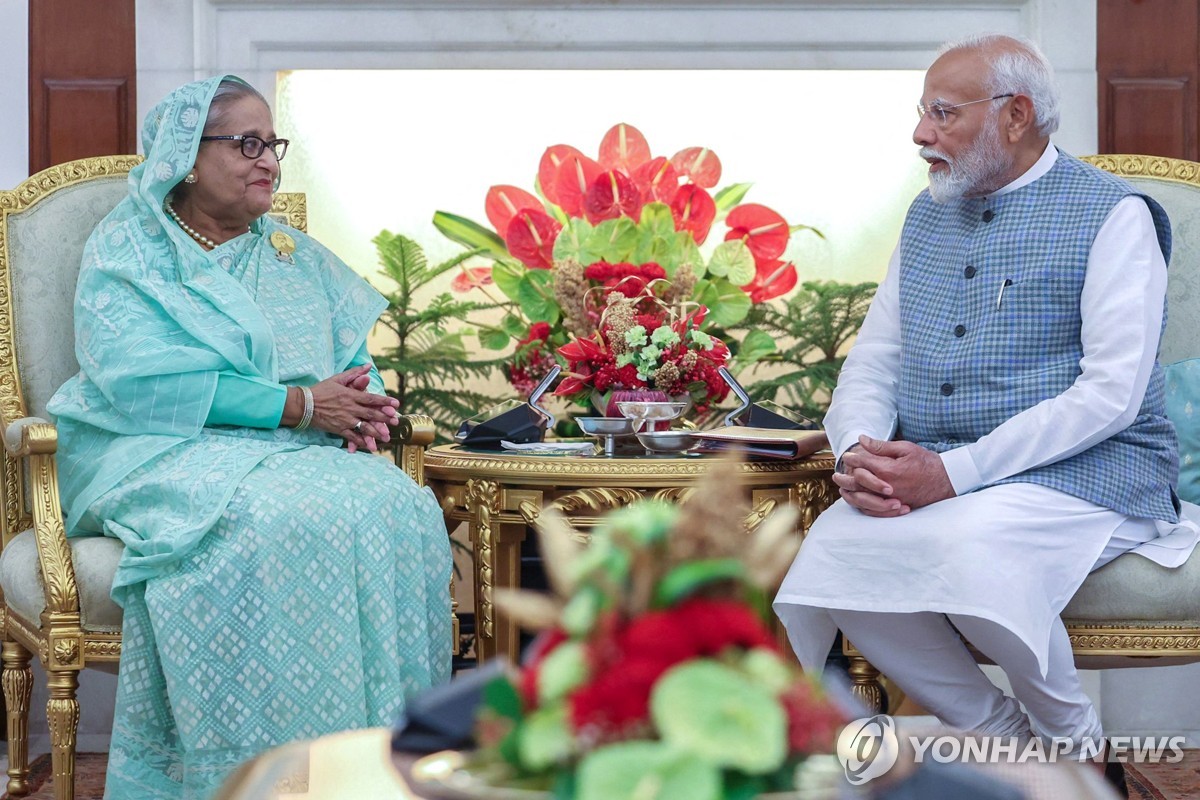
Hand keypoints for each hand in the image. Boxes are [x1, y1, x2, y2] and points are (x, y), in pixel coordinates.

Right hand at [307, 365, 398, 451]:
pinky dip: (361, 441)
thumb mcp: (337, 379)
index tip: (396, 404)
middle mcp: (350, 408)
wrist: (303, 405)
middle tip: (396, 421)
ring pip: (364, 427)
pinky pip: (352, 437)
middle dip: (385, 418)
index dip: (385, 402)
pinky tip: (369, 446)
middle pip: (371, 414)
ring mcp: (345, 420)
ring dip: (376, 432)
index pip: (372, 399)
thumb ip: (354, 373)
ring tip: (386, 437)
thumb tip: (368, 366)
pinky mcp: (338, 429)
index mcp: (350, 395)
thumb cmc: (320, 390)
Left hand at [839, 435, 955, 511]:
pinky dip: (861, 504)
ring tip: (842, 485)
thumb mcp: (905, 448)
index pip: (862, 462)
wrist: (947, 481)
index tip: (848, 455)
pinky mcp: (895, 508)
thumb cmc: (927, 462)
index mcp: (888, 469)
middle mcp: (886, 486)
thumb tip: (861, 440)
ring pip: (862, 497)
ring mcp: (890, 499)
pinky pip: (873, 510)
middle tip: (839, 471)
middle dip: (846, 474)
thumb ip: (881, 446)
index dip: (853, 457)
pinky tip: (856, 499)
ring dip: (849, 490)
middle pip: (857, 481)